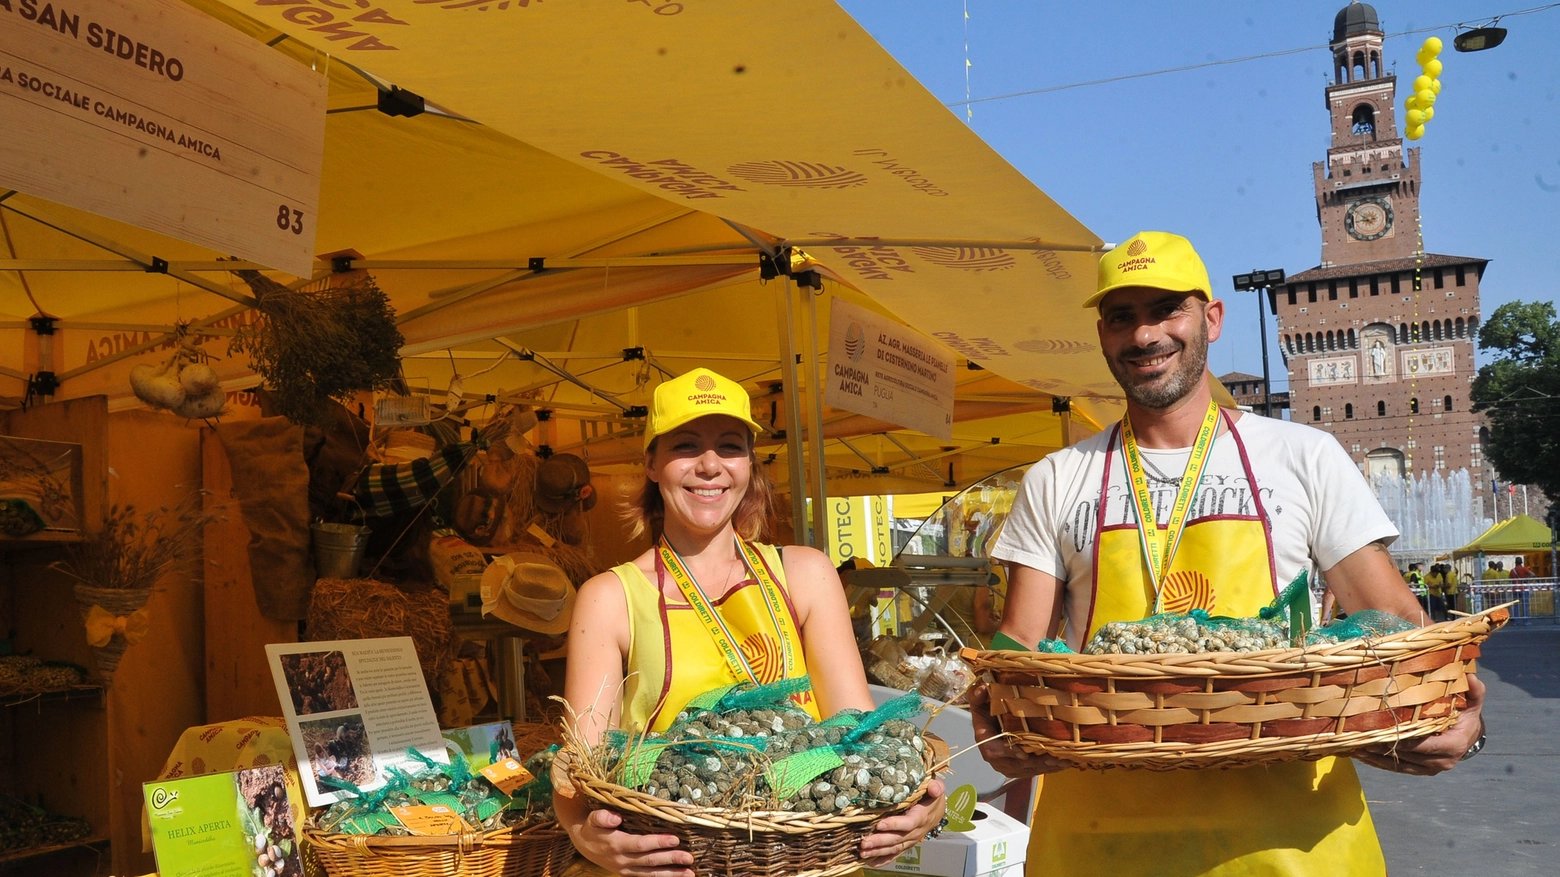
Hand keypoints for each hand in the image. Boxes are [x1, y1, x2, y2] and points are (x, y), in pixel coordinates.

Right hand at [566, 808, 692, 876]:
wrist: (583, 843)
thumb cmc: (593, 827)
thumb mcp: (594, 818)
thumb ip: (603, 817)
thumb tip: (616, 817)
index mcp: (616, 844)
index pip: (641, 845)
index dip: (658, 843)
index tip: (675, 839)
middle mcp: (622, 860)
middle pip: (650, 861)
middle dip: (671, 860)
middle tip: (689, 857)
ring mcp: (626, 869)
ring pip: (651, 874)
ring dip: (671, 874)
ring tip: (689, 873)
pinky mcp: (629, 873)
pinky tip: (677, 876)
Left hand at [861, 779, 945, 865]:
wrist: (936, 811)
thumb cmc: (931, 797)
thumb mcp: (936, 788)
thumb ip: (936, 787)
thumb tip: (934, 789)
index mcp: (921, 817)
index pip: (908, 823)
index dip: (894, 825)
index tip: (879, 825)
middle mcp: (915, 831)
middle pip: (897, 839)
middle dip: (880, 841)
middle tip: (864, 842)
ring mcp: (910, 840)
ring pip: (894, 848)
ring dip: (878, 851)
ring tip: (863, 852)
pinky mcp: (905, 844)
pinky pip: (895, 854)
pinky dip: (883, 859)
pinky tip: (870, 862)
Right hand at [968, 683, 1070, 776]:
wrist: (989, 719)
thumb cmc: (986, 708)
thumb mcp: (979, 699)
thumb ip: (978, 694)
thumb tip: (983, 688)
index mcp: (984, 738)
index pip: (992, 751)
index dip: (1008, 753)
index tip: (1023, 754)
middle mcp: (995, 755)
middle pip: (1014, 765)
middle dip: (1035, 764)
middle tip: (1054, 759)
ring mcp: (1006, 763)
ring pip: (1026, 770)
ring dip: (1045, 767)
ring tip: (1064, 762)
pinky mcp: (1017, 767)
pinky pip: (1032, 771)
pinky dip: (1048, 769)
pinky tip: (1063, 764)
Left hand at [1355, 673, 1485, 775]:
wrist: (1469, 736)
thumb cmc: (1467, 715)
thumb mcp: (1473, 702)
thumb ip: (1475, 692)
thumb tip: (1472, 677)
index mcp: (1453, 745)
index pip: (1423, 744)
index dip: (1401, 739)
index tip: (1380, 733)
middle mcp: (1441, 761)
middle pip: (1406, 755)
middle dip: (1382, 746)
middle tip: (1358, 736)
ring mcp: (1430, 769)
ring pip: (1398, 765)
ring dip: (1375, 757)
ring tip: (1353, 746)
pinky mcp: (1420, 771)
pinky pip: (1396, 768)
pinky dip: (1378, 763)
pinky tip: (1361, 755)